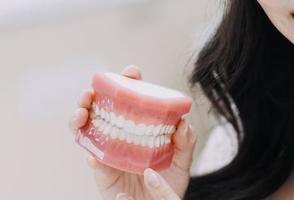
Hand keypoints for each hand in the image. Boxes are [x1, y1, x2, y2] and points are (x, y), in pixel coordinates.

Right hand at [69, 66, 195, 199]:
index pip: (130, 100)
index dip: (128, 83)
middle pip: (99, 109)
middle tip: (92, 92)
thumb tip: (182, 123)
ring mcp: (108, 152)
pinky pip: (93, 160)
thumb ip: (185, 143)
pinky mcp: (102, 172)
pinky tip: (93, 153)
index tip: (131, 72)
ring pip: (85, 130)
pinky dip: (90, 154)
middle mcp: (119, 135)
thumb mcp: (182, 161)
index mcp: (139, 128)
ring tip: (82, 113)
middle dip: (90, 96)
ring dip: (78, 118)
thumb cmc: (168, 183)